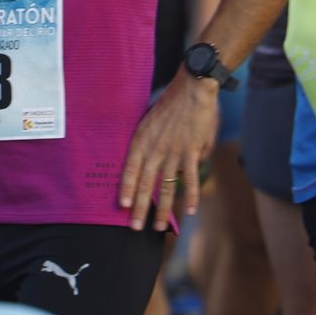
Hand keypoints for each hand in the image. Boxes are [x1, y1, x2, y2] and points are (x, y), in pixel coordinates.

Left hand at [119, 73, 218, 230]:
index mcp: (143, 138)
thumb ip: (158, 142)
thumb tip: (168, 161)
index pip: (130, 168)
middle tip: (134, 227)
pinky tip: (190, 210)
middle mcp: (155, 148)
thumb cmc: (174, 100)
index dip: (125, 188)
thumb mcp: (153, 118)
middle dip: (139, 208)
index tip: (122, 205)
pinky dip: (191, 195)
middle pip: (144, 183)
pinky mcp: (192, 151)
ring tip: (159, 227)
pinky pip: (190, 178)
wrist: (193, 86)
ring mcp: (173, 151)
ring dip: (163, 209)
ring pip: (165, 186)